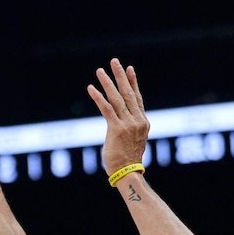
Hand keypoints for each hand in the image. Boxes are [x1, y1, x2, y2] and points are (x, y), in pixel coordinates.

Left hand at [86, 59, 149, 176]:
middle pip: (129, 93)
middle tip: (115, 61)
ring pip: (117, 98)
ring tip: (100, 71)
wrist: (127, 173)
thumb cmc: (127, 161)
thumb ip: (130, 129)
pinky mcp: (116, 129)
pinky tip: (91, 88)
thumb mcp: (133, 142)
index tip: (129, 69)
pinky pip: (106, 109)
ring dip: (107, 83)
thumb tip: (123, 126)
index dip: (133, 83)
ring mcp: (128, 124)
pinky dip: (98, 97)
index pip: (138, 98)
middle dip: (121, 76)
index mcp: (143, 123)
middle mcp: (137, 120)